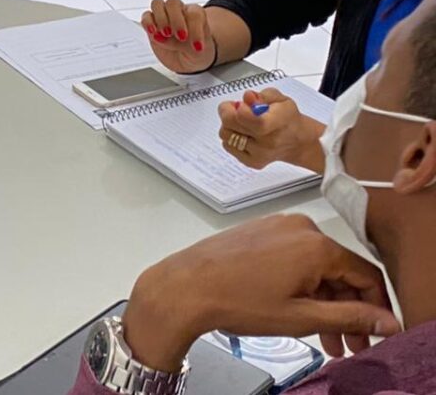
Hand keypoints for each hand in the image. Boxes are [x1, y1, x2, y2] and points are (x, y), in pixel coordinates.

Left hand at [123, 215, 399, 371]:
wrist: (184, 287)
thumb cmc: (236, 301)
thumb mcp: (301, 317)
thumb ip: (349, 318)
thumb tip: (387, 320)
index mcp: (316, 245)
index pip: (366, 275)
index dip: (376, 307)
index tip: (375, 331)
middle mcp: (300, 227)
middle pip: (340, 271)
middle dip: (347, 311)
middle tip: (348, 345)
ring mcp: (277, 226)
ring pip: (315, 267)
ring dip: (324, 302)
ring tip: (324, 339)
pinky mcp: (259, 230)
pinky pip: (293, 257)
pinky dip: (301, 285)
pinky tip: (298, 312)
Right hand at [141, 0, 214, 73]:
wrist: (186, 60)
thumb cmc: (195, 50)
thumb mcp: (199, 51)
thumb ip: (188, 42)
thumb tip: (169, 37)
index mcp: (195, 13)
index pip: (194, 13)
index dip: (195, 29)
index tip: (197, 46)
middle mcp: (179, 11)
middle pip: (173, 3)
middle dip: (176, 20)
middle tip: (181, 37)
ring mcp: (163, 16)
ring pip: (157, 4)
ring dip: (160, 19)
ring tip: (165, 34)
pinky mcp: (151, 24)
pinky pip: (145, 16)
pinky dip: (148, 23)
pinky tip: (153, 33)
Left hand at [217, 89, 325, 172]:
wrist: (298, 141)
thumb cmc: (288, 118)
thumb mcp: (280, 99)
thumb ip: (263, 95)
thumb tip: (248, 97)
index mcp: (275, 123)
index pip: (245, 117)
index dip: (238, 108)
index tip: (241, 104)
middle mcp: (267, 141)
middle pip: (229, 124)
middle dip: (227, 112)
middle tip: (236, 108)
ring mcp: (259, 154)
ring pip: (225, 135)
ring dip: (229, 125)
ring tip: (242, 122)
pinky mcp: (251, 162)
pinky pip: (227, 146)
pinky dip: (231, 137)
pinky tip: (243, 133)